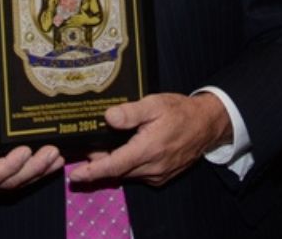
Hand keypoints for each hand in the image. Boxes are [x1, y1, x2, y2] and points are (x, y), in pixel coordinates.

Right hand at [0, 73, 63, 197]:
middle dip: (32, 168)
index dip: (8, 167)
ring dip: (39, 172)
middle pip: (8, 183)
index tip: (24, 151)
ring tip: (56, 156)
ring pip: (16, 184)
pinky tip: (53, 162)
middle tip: (50, 151)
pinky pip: (18, 181)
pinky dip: (37, 172)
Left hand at [67, 92, 232, 186]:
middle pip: (117, 170)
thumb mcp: (155, 104)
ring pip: (127, 173)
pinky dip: (128, 165)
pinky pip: (138, 174)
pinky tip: (125, 151)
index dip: (92, 172)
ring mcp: (158, 174)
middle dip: (99, 163)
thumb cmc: (180, 112)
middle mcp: (152, 167)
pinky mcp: (162, 176)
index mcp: (147, 150)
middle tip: (86, 147)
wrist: (206, 124)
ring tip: (103, 147)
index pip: (113, 165)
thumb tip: (108, 117)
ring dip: (114, 164)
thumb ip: (130, 112)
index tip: (74, 176)